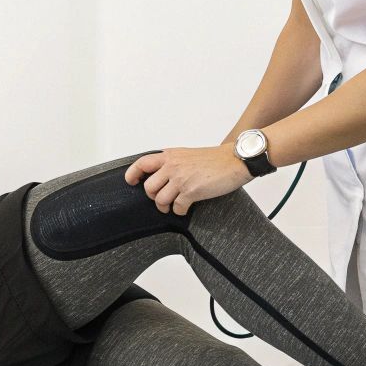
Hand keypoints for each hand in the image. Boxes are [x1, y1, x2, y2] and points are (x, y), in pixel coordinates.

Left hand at [123, 145, 249, 214]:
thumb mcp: (186, 154)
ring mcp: (181, 179)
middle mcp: (172, 166)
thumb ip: (171, 162)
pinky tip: (186, 207)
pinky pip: (177, 208)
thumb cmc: (214, 159)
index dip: (132, 174)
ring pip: (160, 200)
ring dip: (165, 207)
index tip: (131, 182)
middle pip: (148, 187)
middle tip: (161, 198)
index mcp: (169, 155)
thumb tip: (159, 175)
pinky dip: (180, 211)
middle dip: (152, 197)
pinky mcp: (191, 192)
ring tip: (172, 205)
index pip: (142, 163)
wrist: (234, 161)